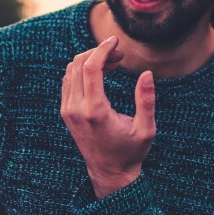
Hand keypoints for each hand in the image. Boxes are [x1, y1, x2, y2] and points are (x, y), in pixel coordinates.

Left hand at [61, 36, 155, 197]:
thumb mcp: (145, 129)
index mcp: (95, 111)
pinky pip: (68, 80)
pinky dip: (83, 69)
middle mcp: (76, 109)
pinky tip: (101, 73)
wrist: (109, 173)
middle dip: (99, 52)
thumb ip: (147, 101)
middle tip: (120, 54)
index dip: (103, 49)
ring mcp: (67, 110)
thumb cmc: (131, 152)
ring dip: (91, 59)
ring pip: (71, 70)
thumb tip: (147, 73)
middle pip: (79, 64)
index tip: (116, 41)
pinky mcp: (66, 111)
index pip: (90, 68)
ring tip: (113, 63)